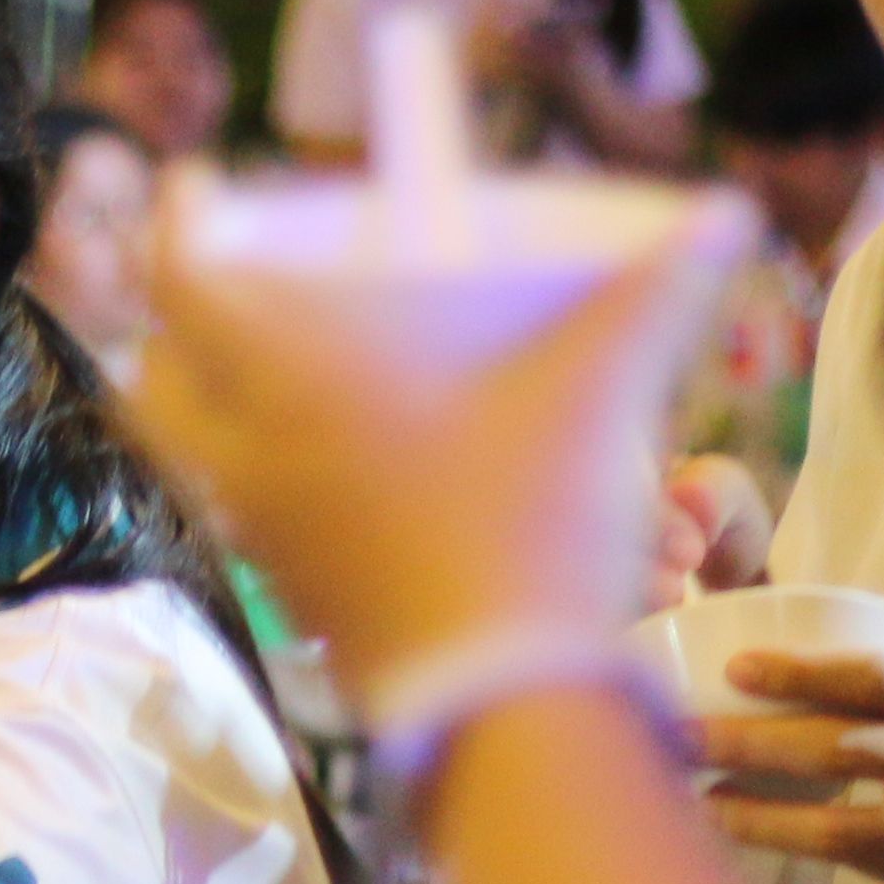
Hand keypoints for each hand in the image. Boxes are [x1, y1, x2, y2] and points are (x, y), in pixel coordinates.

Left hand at [136, 173, 758, 672]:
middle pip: (153, 376)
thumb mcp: (600, 398)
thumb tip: (731, 213)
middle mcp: (252, 455)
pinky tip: (323, 456)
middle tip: (224, 285)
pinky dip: (251, 465)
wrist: (502, 702)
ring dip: (203, 397)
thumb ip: (658, 296)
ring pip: (185, 447)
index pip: (182, 284)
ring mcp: (260, 531)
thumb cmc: (533, 533)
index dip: (176, 221)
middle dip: (173, 324)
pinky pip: (234, 506)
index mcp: (299, 386)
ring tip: (265, 364)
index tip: (192, 181)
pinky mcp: (287, 589)